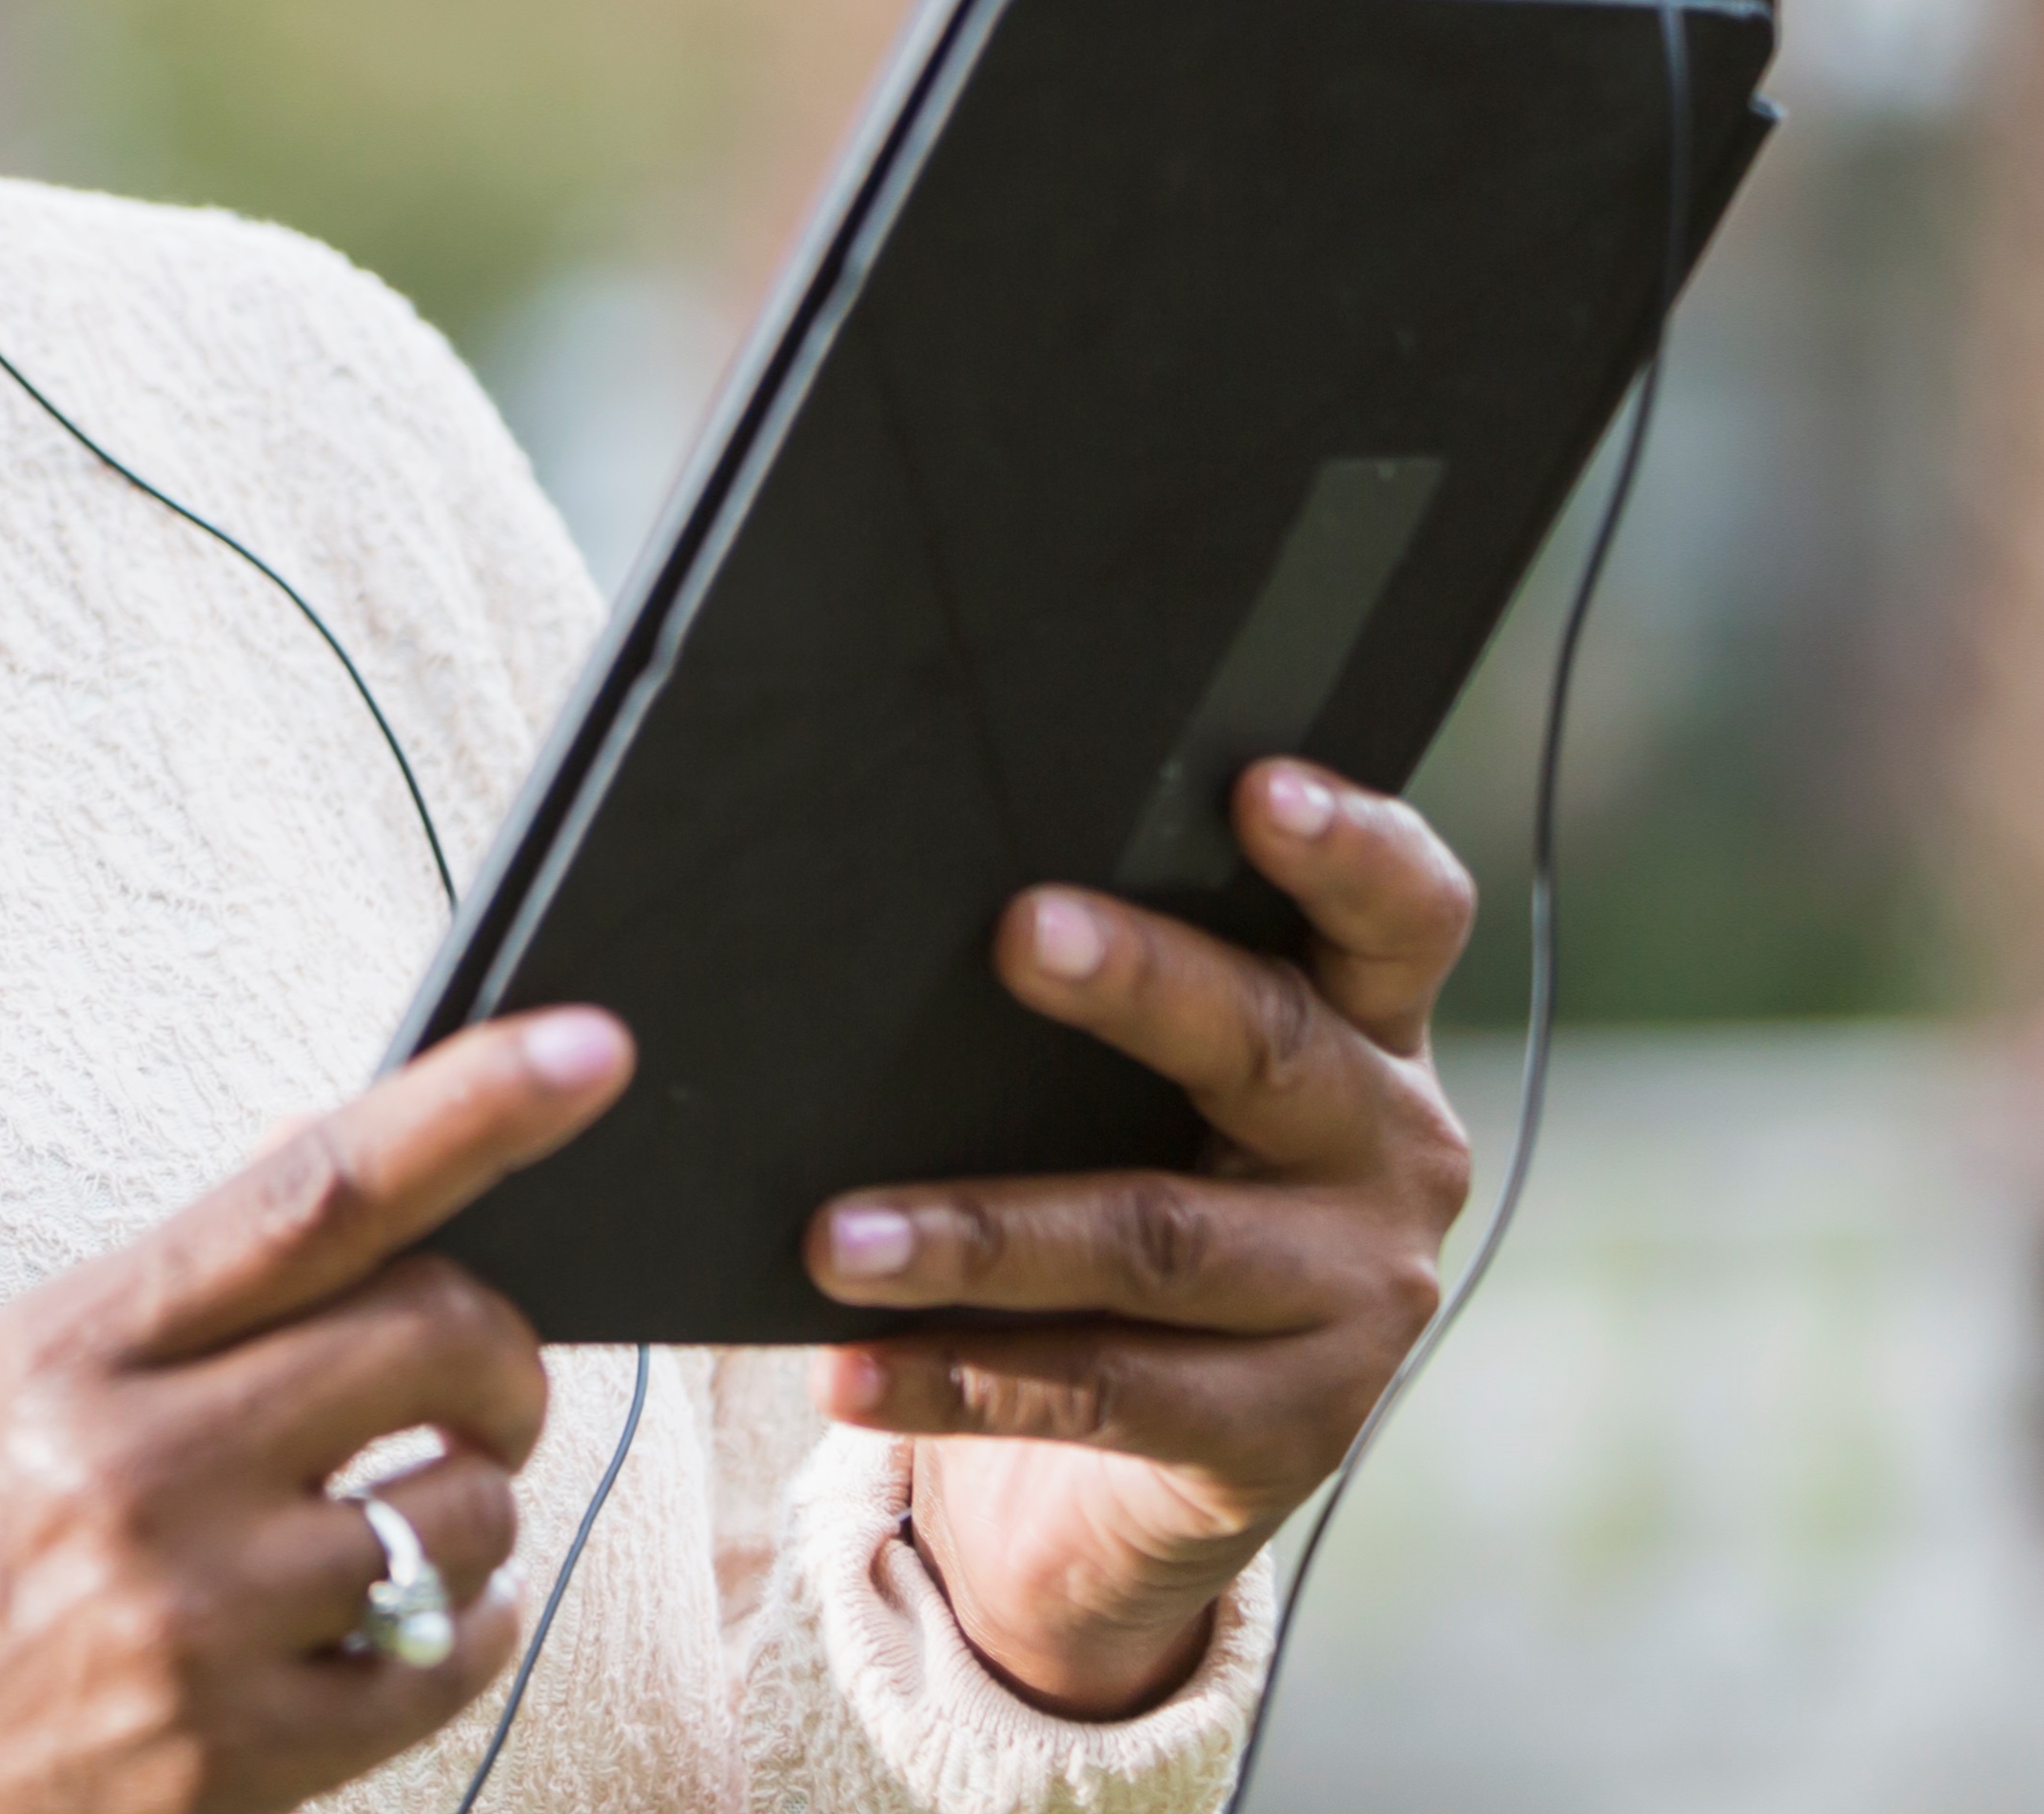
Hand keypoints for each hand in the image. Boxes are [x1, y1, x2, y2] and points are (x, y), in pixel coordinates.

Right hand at [0, 1009, 633, 1813]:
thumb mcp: (35, 1375)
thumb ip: (196, 1271)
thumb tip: (338, 1131)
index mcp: (78, 1346)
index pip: (306, 1196)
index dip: (463, 1110)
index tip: (585, 1046)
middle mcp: (134, 1467)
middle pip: (435, 1337)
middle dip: (502, 1361)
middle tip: (482, 1393)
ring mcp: (196, 1615)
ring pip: (471, 1508)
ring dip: (467, 1510)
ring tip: (383, 1530)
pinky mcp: (249, 1749)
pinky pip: (459, 1652)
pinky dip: (460, 1628)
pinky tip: (383, 1623)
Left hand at [803, 759, 1477, 1716]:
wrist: (1153, 1452)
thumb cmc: (1120, 1179)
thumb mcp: (1133, 1083)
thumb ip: (1086, 995)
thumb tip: (882, 898)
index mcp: (1363, 1028)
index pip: (1400, 916)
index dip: (1348, 846)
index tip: (1260, 784)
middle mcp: (1389, 1150)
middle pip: (1268, 1045)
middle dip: (1141, 982)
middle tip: (1018, 933)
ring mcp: (1353, 1301)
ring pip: (1155, 1239)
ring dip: (980, 1232)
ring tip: (835, 1236)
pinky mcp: (1285, 1429)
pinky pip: (1100, 1391)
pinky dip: (952, 1378)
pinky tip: (845, 1367)